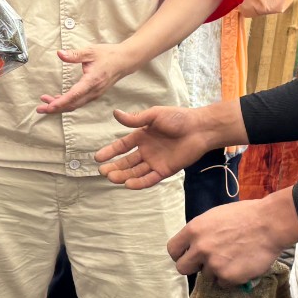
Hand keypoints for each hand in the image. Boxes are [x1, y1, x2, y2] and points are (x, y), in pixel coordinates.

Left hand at [37, 43, 134, 114]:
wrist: (125, 61)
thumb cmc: (109, 55)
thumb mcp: (91, 51)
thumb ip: (74, 54)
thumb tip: (60, 54)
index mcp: (92, 81)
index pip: (74, 95)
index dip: (60, 102)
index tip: (49, 106)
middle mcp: (94, 91)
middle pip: (72, 104)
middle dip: (55, 108)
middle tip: (40, 108)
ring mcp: (94, 94)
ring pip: (75, 105)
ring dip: (60, 106)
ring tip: (44, 104)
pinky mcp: (94, 94)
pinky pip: (79, 102)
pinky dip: (67, 103)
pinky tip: (57, 99)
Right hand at [96, 106, 216, 187]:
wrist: (199, 129)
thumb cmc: (178, 118)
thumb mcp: (155, 115)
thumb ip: (135, 119)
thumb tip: (115, 113)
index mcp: (142, 135)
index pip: (122, 146)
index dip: (110, 152)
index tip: (97, 158)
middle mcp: (147, 150)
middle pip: (127, 162)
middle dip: (115, 167)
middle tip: (103, 172)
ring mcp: (156, 161)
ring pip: (136, 172)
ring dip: (123, 176)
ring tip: (112, 178)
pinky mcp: (166, 170)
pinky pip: (150, 179)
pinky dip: (139, 182)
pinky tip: (128, 184)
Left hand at [168, 194, 297, 283]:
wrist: (270, 224)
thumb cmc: (245, 215)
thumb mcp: (215, 216)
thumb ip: (200, 232)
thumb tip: (193, 245)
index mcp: (194, 230)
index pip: (172, 250)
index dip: (181, 254)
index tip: (189, 255)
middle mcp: (200, 248)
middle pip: (182, 268)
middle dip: (193, 267)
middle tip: (207, 262)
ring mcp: (213, 264)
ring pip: (206, 276)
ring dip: (217, 271)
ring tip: (233, 258)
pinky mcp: (228, 277)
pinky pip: (223, 283)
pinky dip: (231, 278)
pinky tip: (241, 265)